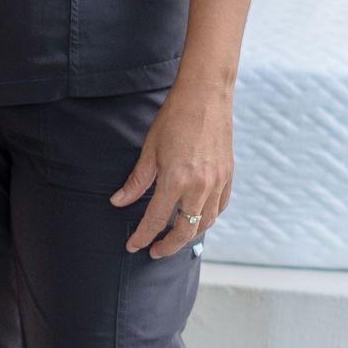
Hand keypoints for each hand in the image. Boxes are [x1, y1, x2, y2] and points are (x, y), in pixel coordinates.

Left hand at [110, 78, 233, 257]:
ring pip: (205, 223)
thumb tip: (119, 202)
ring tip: (174, 237)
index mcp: (176, 180)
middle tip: (154, 251)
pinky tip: (197, 218)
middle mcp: (199, 187)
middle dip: (168, 246)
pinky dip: (208, 218)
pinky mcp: (228, 176)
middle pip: (184, 231)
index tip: (133, 246)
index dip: (142, 237)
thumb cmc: (174, 118)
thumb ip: (136, 181)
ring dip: (189, 235)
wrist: (206, 95)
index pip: (155, 220)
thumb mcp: (149, 150)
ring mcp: (217, 183)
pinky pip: (219, 207)